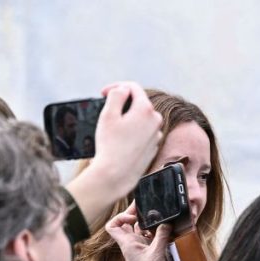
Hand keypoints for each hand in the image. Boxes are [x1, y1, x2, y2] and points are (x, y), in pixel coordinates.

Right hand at [64, 83, 162, 225]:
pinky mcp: (153, 146)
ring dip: (127, 117)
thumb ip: (116, 95)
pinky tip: (119, 140)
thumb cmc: (110, 145)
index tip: (103, 93)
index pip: (133, 87)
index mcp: (146, 110)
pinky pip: (142, 131)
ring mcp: (156, 134)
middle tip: (105, 110)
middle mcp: (155, 120)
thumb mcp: (108, 115)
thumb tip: (123, 89)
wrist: (117, 174)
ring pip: (140, 117)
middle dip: (122, 103)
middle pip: (138, 102)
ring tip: (111, 128)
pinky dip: (132, 130)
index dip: (116, 86)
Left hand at [106, 204, 171, 260]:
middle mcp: (134, 243)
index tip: (134, 216)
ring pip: (143, 229)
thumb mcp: (156, 254)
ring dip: (151, 222)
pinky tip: (169, 229)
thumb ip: (162, 236)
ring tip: (161, 216)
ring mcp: (143, 247)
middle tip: (149, 206)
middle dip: (137, 214)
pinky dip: (160, 231)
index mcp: (128, 243)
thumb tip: (167, 222)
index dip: (121, 217)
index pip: (113, 225)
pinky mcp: (153, 251)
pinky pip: (154, 236)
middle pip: (130, 223)